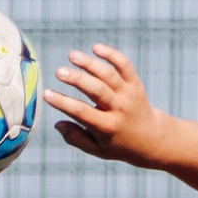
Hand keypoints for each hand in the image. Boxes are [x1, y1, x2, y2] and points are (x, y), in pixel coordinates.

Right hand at [46, 45, 172, 167]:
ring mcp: (128, 95)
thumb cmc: (118, 144)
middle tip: (59, 72)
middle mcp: (118, 109)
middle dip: (77, 80)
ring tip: (71, 56)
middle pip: (96, 90)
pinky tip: (95, 48)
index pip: (82, 112)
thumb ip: (76, 138)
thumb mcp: (97, 149)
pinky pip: (124, 66)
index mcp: (107, 127)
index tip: (46, 94)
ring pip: (109, 75)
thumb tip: (57, 124)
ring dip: (90, 64)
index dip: (63, 103)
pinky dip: (111, 55)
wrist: (151, 139)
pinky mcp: (135, 84)